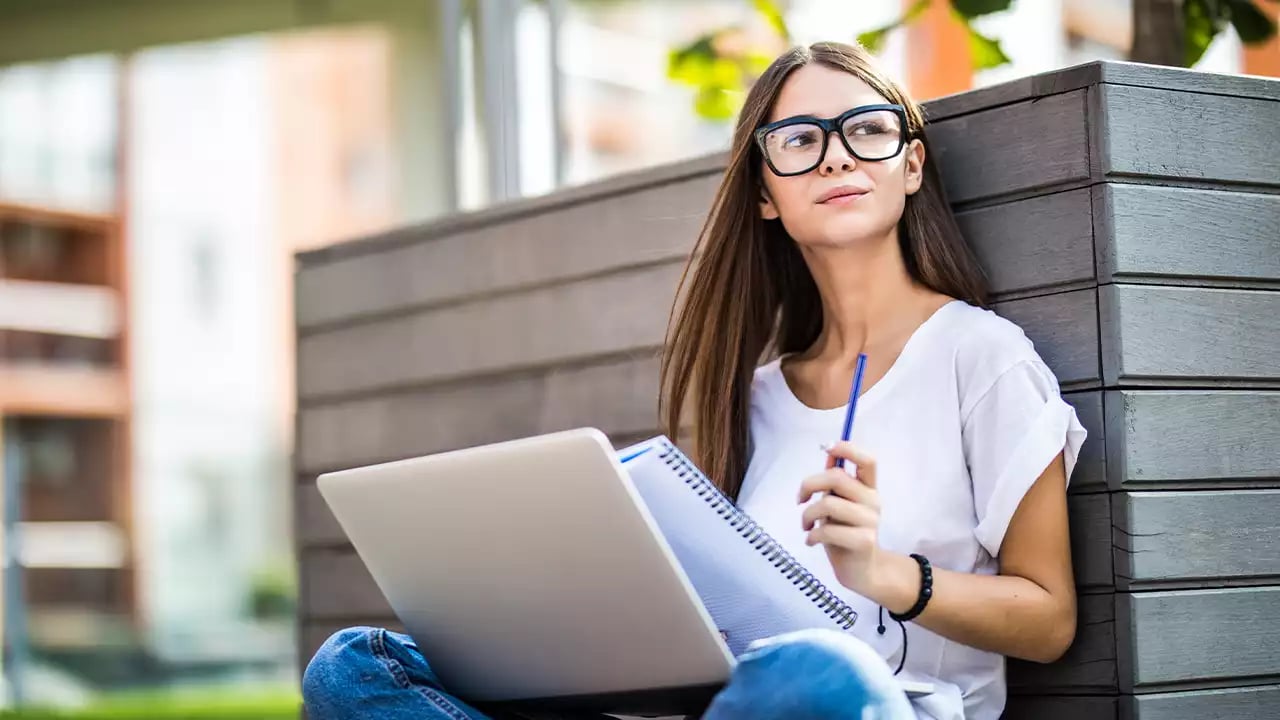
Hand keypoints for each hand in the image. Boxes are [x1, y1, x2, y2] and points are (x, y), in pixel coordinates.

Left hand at [797, 442, 881, 595]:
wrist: (862, 572)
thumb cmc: (845, 534)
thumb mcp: (840, 505)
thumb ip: (836, 484)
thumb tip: (828, 453)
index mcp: (869, 489)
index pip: (868, 460)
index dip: (848, 448)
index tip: (826, 447)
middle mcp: (873, 501)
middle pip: (837, 478)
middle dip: (809, 485)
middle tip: (800, 500)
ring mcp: (870, 522)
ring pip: (828, 504)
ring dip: (807, 515)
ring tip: (805, 525)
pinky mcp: (863, 541)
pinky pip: (828, 530)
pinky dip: (812, 535)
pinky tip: (812, 541)